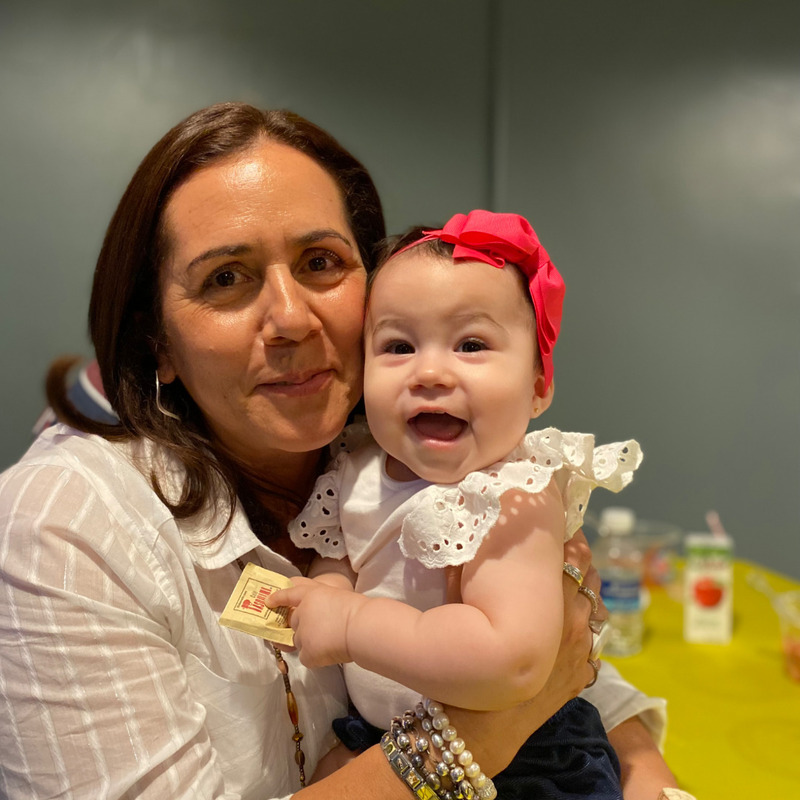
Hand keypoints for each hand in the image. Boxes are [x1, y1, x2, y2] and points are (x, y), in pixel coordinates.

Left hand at [267, 577, 366, 668]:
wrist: (361, 628)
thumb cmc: (357, 611)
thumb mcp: (338, 597)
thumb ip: (322, 605)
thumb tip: (317, 618)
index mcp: (311, 595)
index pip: (290, 594)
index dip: (279, 597)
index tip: (269, 601)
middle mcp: (302, 613)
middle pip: (294, 623)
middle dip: (303, 627)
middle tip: (321, 630)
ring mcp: (302, 634)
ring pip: (299, 641)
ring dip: (310, 642)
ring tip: (330, 642)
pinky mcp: (307, 652)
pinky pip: (306, 657)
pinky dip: (315, 658)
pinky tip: (330, 653)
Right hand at [444, 530, 604, 776]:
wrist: (483, 722)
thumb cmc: (471, 656)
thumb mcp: (463, 602)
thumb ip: (472, 569)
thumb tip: (471, 537)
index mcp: (553, 598)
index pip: (576, 555)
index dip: (571, 539)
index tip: (561, 529)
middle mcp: (576, 620)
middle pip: (591, 577)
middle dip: (580, 562)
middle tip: (565, 552)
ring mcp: (583, 650)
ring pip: (598, 609)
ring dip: (586, 595)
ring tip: (570, 588)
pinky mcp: (583, 674)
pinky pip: (595, 643)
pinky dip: (586, 631)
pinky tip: (570, 629)